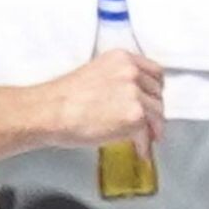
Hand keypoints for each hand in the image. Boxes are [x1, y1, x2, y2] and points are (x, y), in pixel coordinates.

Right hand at [45, 51, 164, 156]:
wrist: (50, 111)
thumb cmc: (63, 98)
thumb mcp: (96, 74)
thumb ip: (117, 80)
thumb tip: (130, 100)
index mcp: (122, 58)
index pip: (154, 72)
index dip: (154, 90)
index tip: (152, 100)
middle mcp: (131, 72)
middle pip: (158, 94)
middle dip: (153, 110)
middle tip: (149, 124)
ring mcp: (135, 93)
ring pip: (157, 113)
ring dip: (152, 128)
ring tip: (145, 139)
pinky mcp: (135, 116)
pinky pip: (147, 134)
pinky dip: (144, 145)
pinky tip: (139, 150)